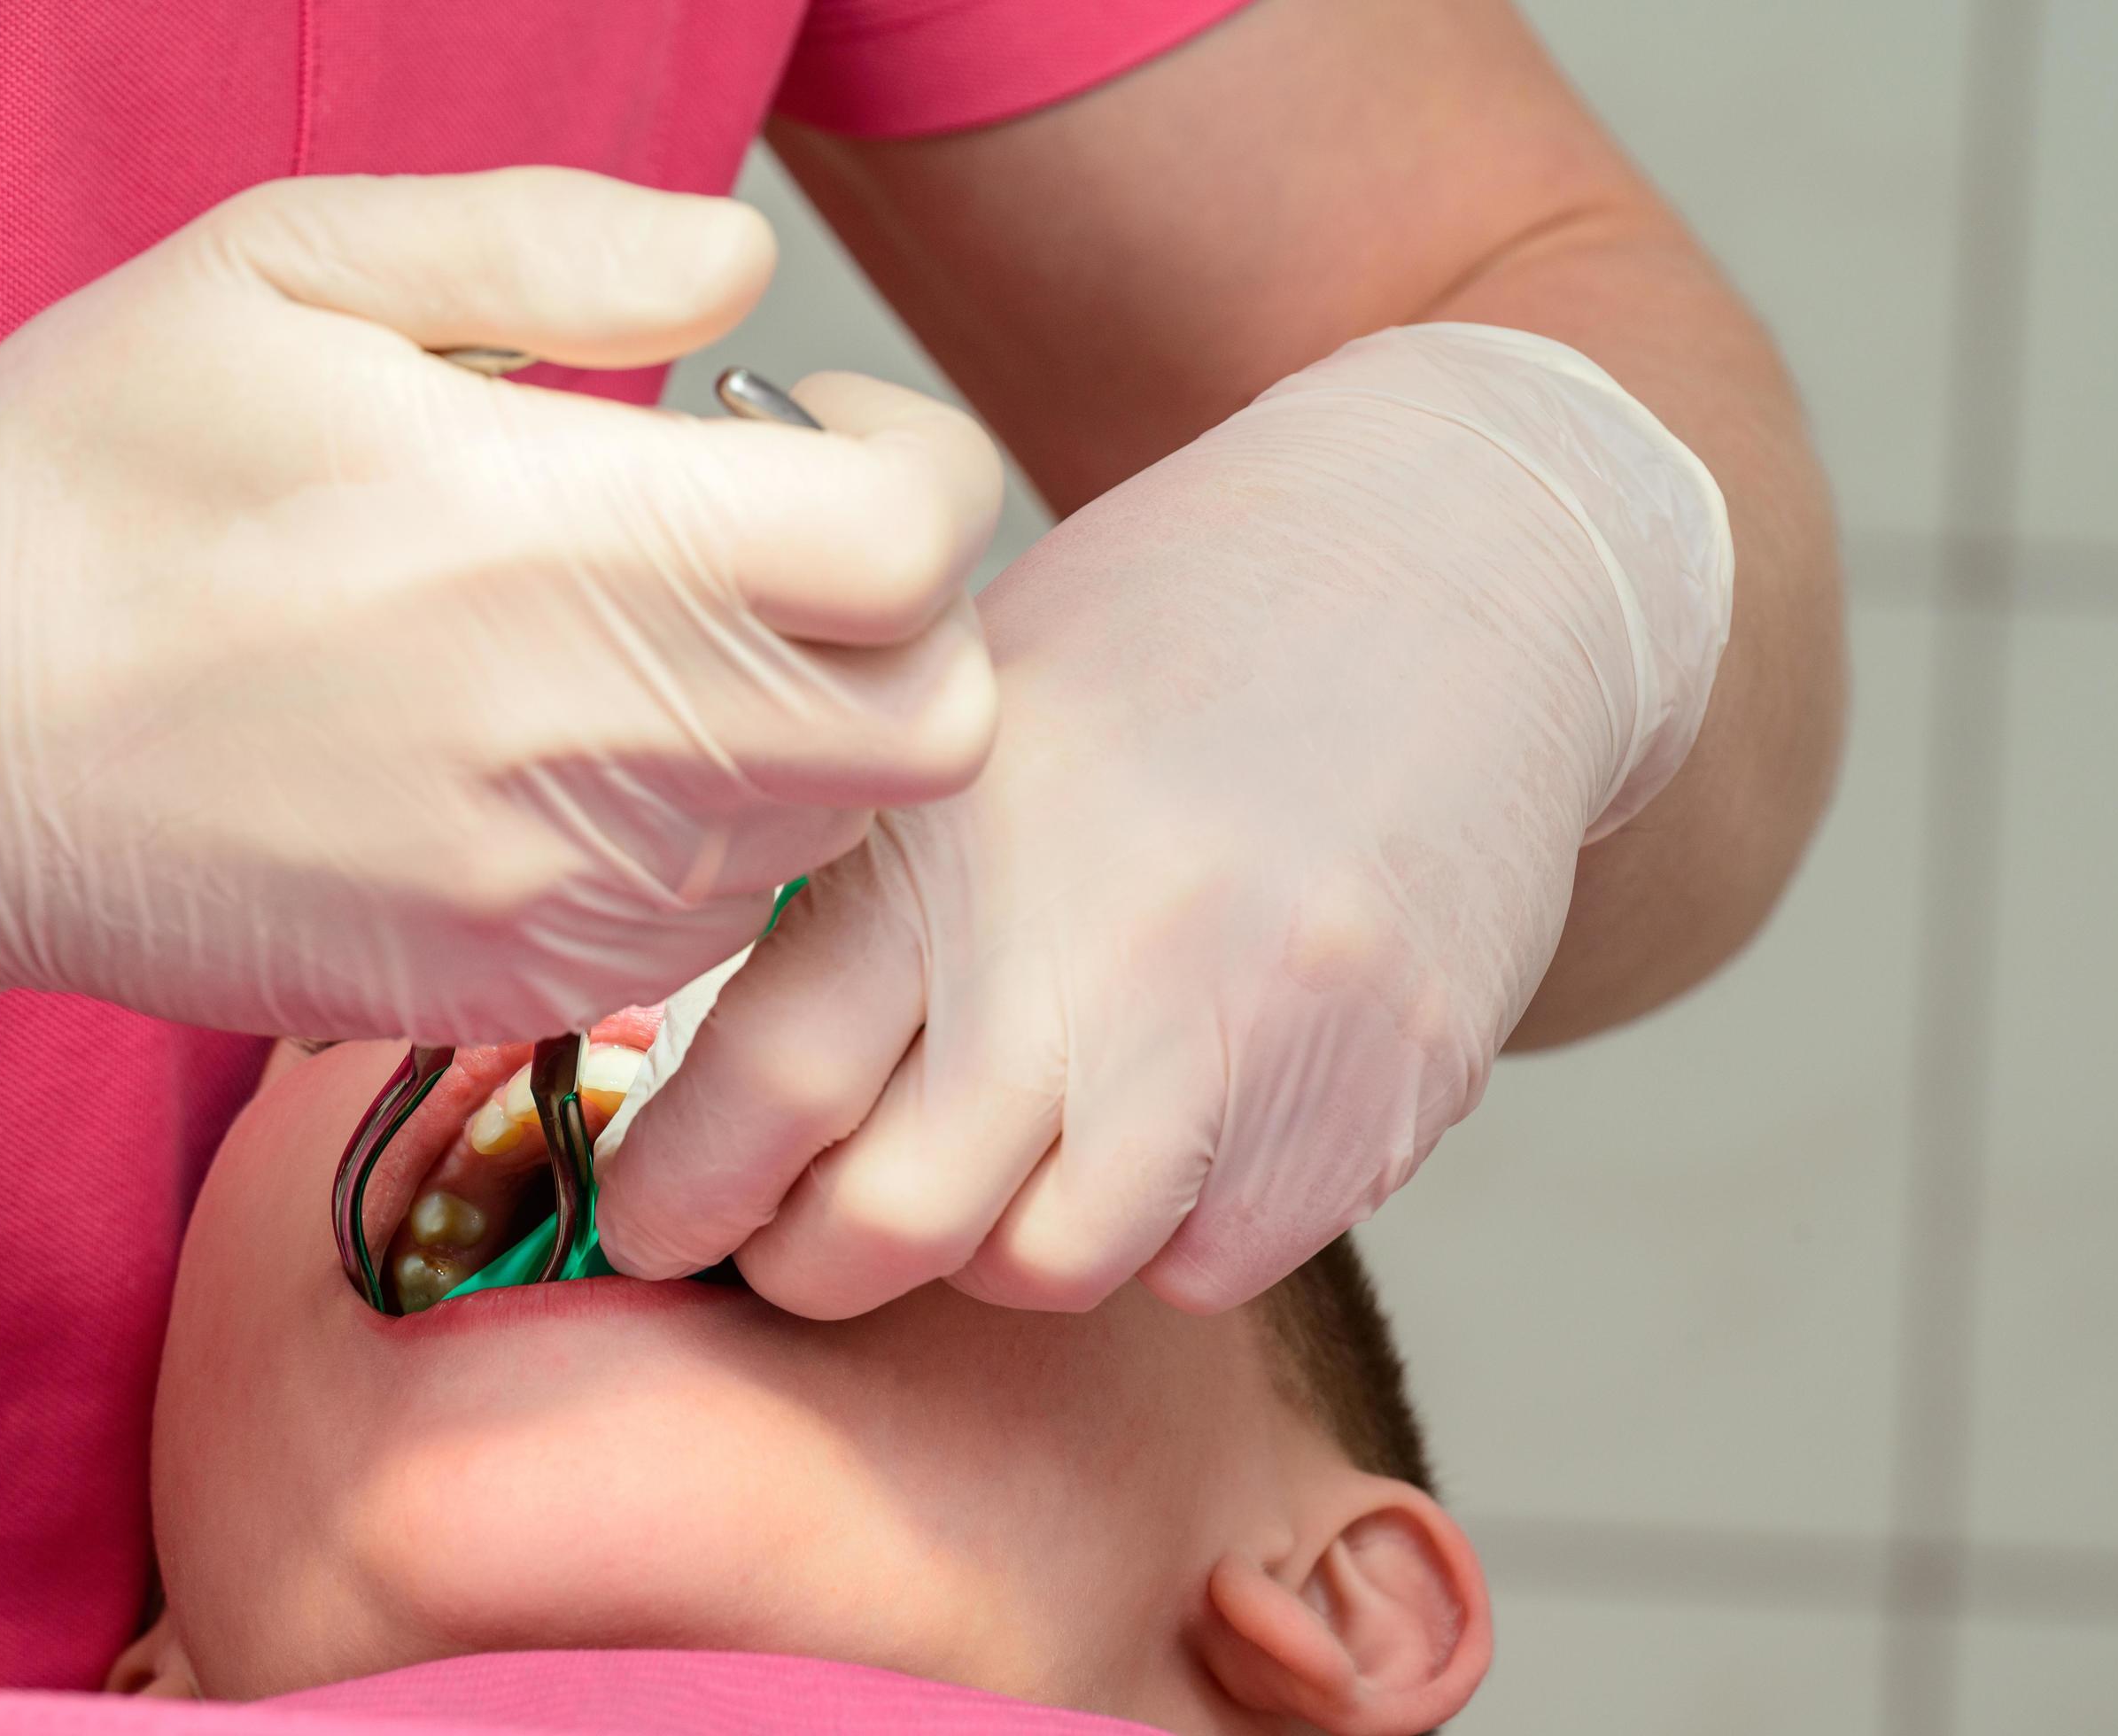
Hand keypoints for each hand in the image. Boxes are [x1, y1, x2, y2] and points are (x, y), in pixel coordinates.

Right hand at [0, 168, 1002, 1077]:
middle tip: (778, 540)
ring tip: (663, 642)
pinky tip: (586, 754)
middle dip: (903, 612)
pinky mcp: (504, 987)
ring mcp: (554, 893)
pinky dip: (709, 838)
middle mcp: (589, 742)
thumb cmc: (87, 485)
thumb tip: (738, 267)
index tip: (811, 422)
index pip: (910, 539)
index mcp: (558, 539)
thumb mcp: (280, 270)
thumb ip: (548, 247)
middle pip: (930, 717)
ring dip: (810, 725)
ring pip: (834, 832)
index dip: (914, 462)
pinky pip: (709, 928)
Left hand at [601, 325, 1729, 1315]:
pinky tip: (1168, 1122)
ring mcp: (1252, 1034)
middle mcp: (1098, 949)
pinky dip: (1161, 1228)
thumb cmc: (1181, 625)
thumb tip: (724, 1075)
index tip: (651, 1215)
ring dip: (999, 1241)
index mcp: (961, 834)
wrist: (1466, 566)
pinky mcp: (1379, 1096)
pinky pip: (1213, 1262)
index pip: (763, 1084)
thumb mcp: (975, 703)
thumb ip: (863, 890)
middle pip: (892, 1225)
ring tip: (1006, 1156)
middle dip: (812, 1264)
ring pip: (1053, 1264)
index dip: (678, 1189)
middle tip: (799, 1241)